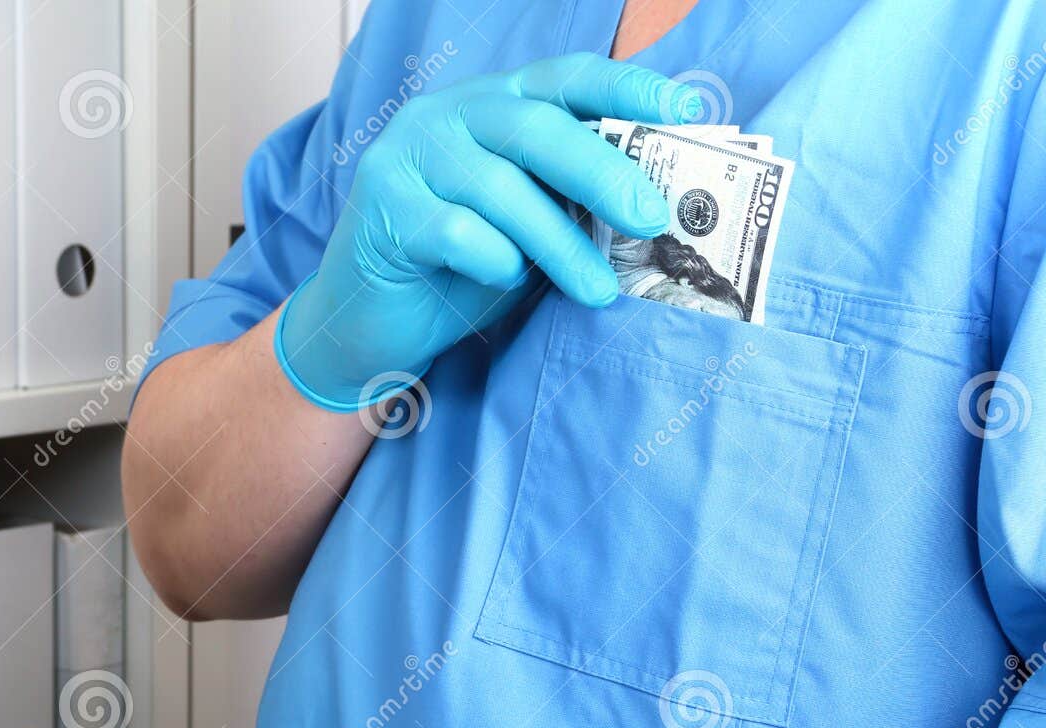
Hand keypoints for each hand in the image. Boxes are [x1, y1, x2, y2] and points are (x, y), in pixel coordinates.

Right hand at [276, 52, 702, 409]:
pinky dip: (494, 261)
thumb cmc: (456, 271)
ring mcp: (406, 158)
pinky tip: (505, 280)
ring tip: (599, 290)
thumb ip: (570, 199)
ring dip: (561, 244)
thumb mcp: (526, 224)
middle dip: (603, 173)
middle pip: (537, 127)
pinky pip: (457, 232)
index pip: (564, 78)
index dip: (628, 88)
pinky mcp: (383, 211)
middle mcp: (444, 115)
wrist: (366, 324)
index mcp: (488, 104)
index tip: (686, 113)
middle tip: (650, 219)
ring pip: (501, 188)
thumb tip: (656, 202)